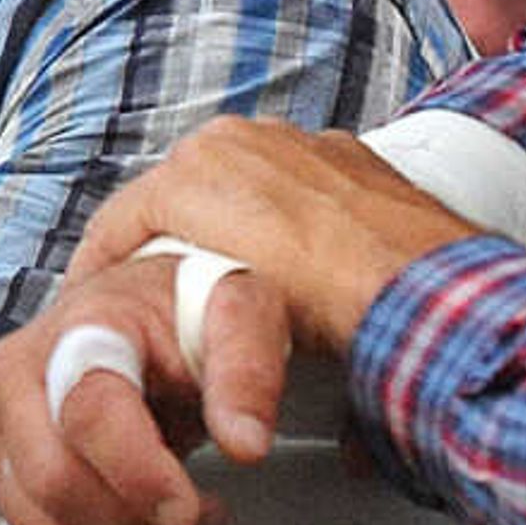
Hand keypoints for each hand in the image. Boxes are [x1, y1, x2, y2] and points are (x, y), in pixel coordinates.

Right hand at [0, 250, 289, 524]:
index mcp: (73, 332)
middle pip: (54, 487)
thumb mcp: (237, 313)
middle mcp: (16, 382)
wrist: (144, 320)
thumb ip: (248, 368)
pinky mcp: (4, 491)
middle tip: (202, 512)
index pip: (87, 415)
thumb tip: (244, 442)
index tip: (194, 507)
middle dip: (141, 524)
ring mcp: (0, 441)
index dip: (142, 476)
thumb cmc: (183, 315)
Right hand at [70, 118, 478, 356]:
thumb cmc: (336, 309)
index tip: (90, 302)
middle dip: (161, 246)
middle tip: (156, 299)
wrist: (435, 291)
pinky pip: (293, 185)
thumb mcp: (235, 318)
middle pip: (176, 199)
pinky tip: (297, 261)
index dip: (99, 270)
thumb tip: (188, 385)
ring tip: (225, 282)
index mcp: (199, 168)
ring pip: (236, 188)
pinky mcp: (346, 153)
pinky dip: (284, 218)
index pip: (119, 220)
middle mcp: (243, 139)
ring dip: (224, 229)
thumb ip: (193, 327)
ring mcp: (298, 140)